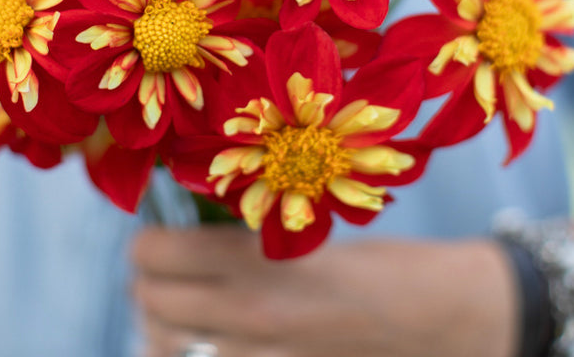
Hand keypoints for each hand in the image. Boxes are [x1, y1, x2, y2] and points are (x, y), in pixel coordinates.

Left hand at [132, 224, 517, 356]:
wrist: (426, 317)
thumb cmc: (369, 258)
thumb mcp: (301, 230)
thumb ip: (240, 235)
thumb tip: (183, 234)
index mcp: (256, 259)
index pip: (154, 254)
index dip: (147, 240)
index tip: (157, 232)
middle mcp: (246, 314)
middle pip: (150, 302)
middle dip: (149, 278)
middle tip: (165, 263)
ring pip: (162, 345)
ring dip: (161, 320)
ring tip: (179, 302)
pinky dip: (187, 353)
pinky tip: (202, 338)